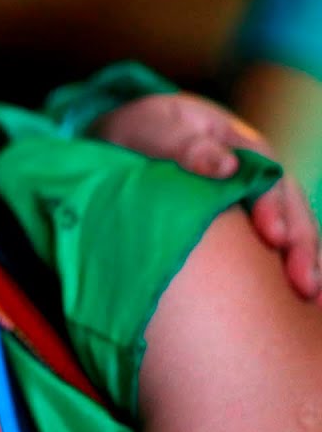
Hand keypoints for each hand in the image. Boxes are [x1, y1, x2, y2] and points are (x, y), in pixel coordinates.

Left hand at [96, 92, 321, 302]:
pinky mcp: (240, 223)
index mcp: (240, 146)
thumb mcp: (157, 128)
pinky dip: (282, 272)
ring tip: (312, 299)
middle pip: (290, 209)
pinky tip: (299, 302)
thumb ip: (185, 144)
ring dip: (303, 263)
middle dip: (300, 245)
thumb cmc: (143, 131)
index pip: (267, 178)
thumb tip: (226, 166)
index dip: (273, 207)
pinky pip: (268, 248)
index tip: (272, 236)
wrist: (127, 138)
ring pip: (289, 230)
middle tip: (304, 283)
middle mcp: (257, 175)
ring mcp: (251, 200)